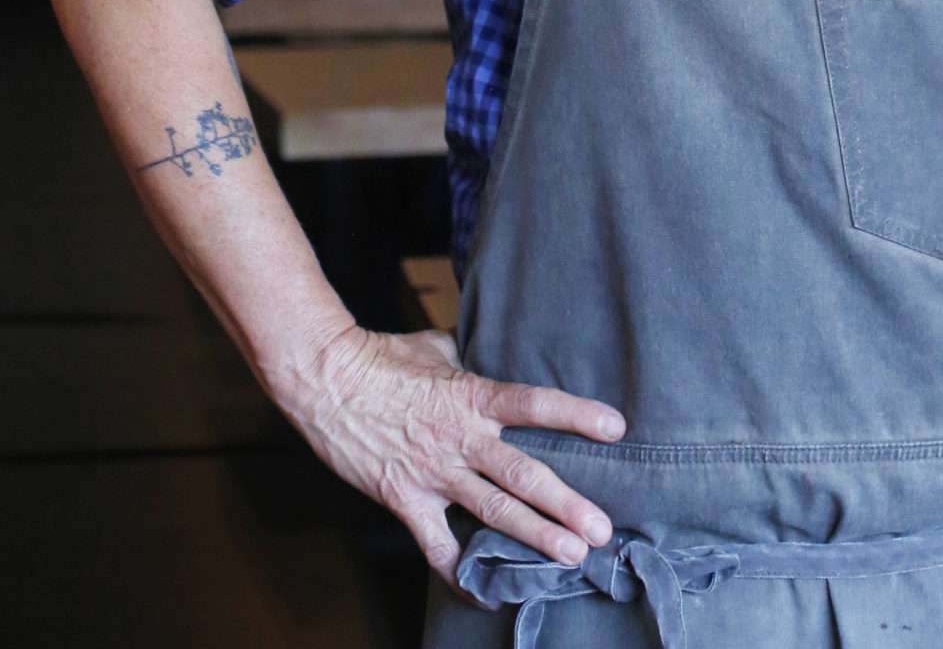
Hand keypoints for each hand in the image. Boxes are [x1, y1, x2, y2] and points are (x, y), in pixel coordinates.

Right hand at [286, 322, 625, 582]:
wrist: (326, 378)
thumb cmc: (382, 356)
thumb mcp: (437, 347)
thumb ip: (470, 360)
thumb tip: (493, 351)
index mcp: (471, 395)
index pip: (533, 403)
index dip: (575, 415)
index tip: (616, 427)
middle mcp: (459, 438)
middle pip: (523, 475)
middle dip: (566, 504)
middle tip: (601, 529)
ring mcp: (433, 472)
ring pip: (492, 512)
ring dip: (534, 537)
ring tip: (570, 558)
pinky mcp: (405, 499)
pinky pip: (438, 548)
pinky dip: (462, 575)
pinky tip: (486, 595)